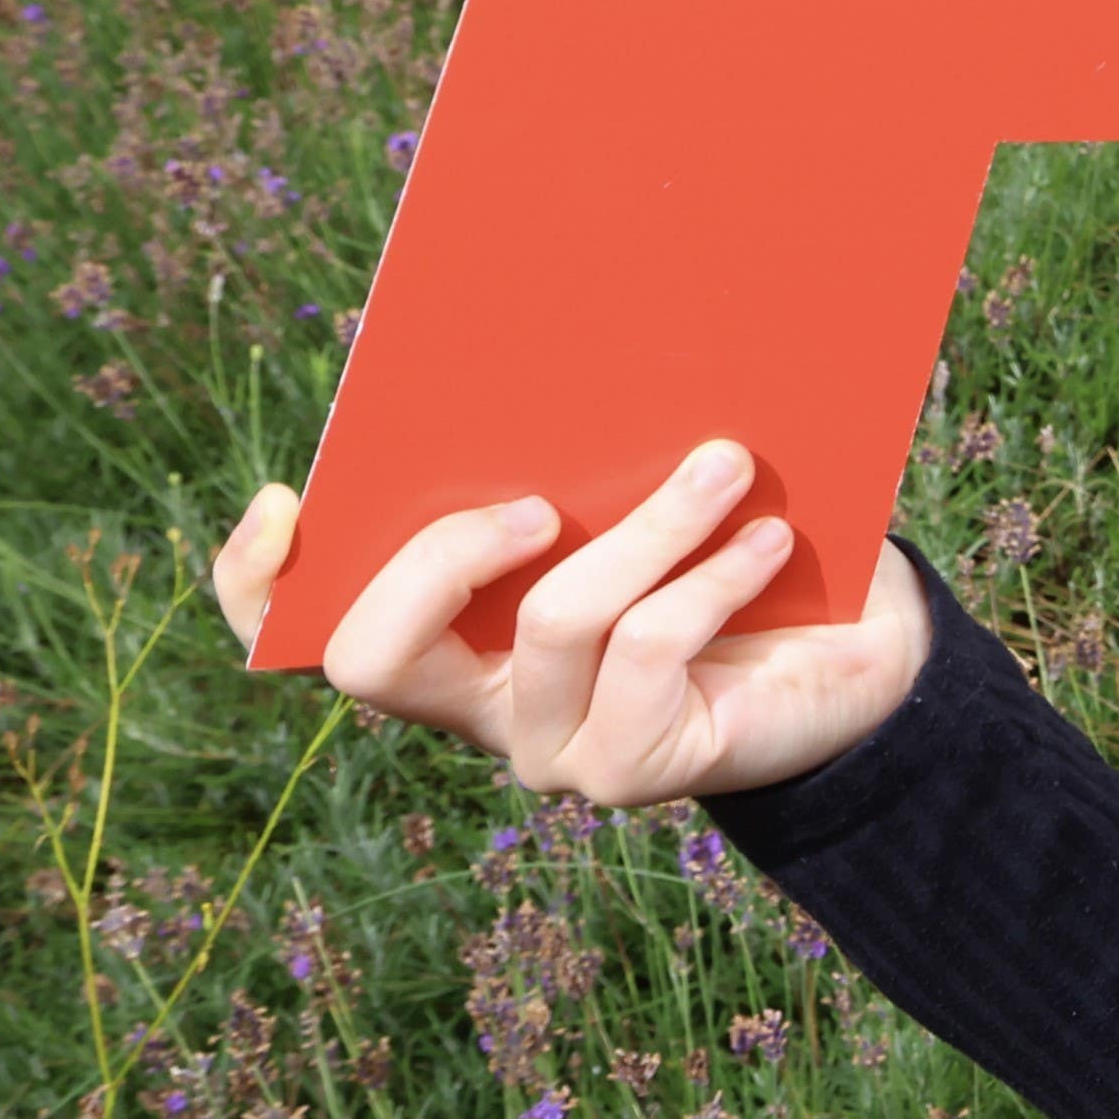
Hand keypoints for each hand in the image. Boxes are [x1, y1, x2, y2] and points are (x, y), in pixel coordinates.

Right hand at [212, 442, 932, 803]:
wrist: (860, 649)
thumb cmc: (738, 553)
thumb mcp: (649, 490)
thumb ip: (592, 453)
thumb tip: (570, 347)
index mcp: (448, 625)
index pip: (302, 628)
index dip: (259, 580)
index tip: (287, 497)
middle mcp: (474, 700)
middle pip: (374, 657)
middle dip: (442, 558)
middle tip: (539, 500)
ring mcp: (544, 746)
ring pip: (550, 624)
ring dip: (645, 531)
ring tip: (725, 464)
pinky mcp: (627, 771)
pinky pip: (647, 652)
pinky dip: (711, 579)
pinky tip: (769, 539)